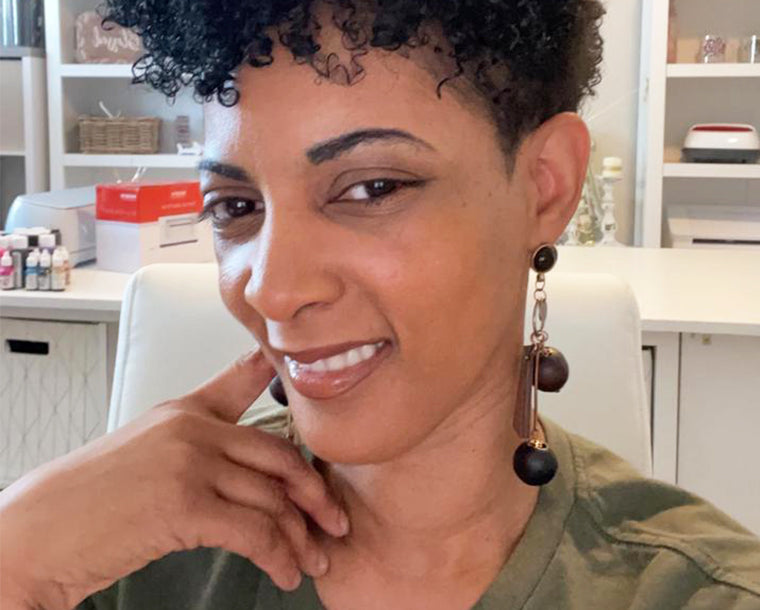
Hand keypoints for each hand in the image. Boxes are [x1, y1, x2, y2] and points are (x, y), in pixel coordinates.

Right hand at [0, 350, 348, 609]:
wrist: (39, 530)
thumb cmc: (89, 497)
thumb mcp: (145, 450)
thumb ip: (193, 446)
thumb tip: (235, 464)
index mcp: (185, 411)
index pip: (243, 381)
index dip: (278, 373)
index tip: (310, 373)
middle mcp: (194, 428)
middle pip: (280, 455)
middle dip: (315, 493)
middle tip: (334, 522)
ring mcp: (191, 462)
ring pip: (272, 498)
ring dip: (300, 537)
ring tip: (311, 561)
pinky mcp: (186, 504)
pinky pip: (254, 531)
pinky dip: (277, 557)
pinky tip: (284, 573)